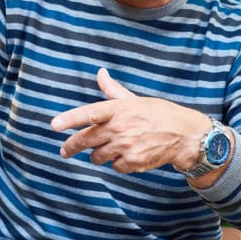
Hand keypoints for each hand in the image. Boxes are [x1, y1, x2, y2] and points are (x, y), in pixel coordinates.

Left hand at [51, 68, 210, 173]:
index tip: (54, 125)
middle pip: (86, 140)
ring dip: (98, 154)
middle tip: (64, 150)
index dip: (70, 119)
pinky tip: (127, 155)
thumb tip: (100, 73)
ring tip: (108, 148)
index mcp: (119, 109)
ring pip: (97, 156)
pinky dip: (117, 163)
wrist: (185, 135)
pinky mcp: (133, 162)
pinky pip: (114, 166)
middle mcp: (121, 128)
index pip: (89, 113)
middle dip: (71, 147)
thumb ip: (112, 90)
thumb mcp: (135, 99)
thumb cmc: (158, 114)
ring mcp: (127, 146)